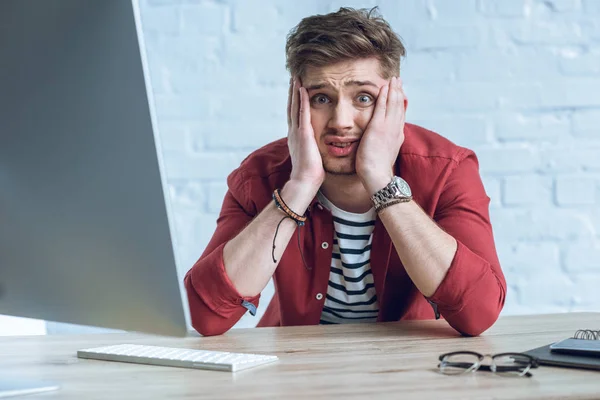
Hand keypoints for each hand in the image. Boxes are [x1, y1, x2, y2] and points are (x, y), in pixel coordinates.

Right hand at [287, 78, 324, 190]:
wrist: (305, 181)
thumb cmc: (310, 173)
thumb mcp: (311, 155)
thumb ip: (312, 147)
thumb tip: (317, 145)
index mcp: (296, 136)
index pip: (295, 114)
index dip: (294, 101)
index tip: (296, 89)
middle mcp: (294, 131)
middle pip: (292, 106)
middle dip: (292, 92)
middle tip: (293, 77)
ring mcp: (297, 132)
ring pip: (294, 106)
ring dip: (295, 91)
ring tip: (295, 77)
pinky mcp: (303, 134)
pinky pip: (302, 113)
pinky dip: (301, 100)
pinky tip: (302, 89)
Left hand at [355, 76, 407, 194]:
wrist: (377, 176)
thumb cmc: (377, 170)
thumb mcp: (385, 154)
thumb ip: (385, 144)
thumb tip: (382, 142)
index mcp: (397, 136)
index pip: (399, 116)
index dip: (400, 103)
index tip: (399, 93)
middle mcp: (395, 130)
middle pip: (399, 107)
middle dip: (399, 92)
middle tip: (398, 80)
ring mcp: (388, 128)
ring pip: (393, 104)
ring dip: (394, 90)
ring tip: (394, 79)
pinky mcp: (378, 127)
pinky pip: (382, 107)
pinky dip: (384, 95)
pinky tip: (384, 87)